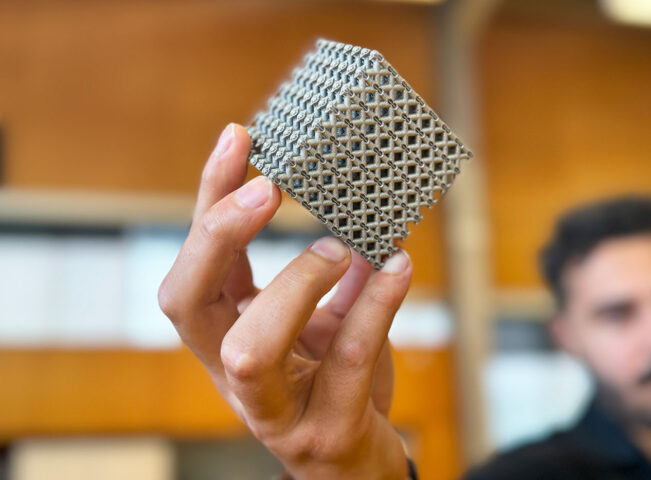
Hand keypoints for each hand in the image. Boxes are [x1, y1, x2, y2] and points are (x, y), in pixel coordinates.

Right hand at [158, 124, 412, 478]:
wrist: (354, 464)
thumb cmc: (332, 383)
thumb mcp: (319, 321)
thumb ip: (328, 272)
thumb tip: (359, 206)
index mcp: (225, 336)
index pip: (193, 263)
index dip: (208, 202)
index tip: (238, 137)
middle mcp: (231, 372)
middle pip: (186, 304)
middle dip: (220, 236)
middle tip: (269, 186)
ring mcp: (271, 410)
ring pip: (252, 349)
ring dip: (298, 282)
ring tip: (343, 248)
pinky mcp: (325, 431)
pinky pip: (348, 359)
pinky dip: (376, 304)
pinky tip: (400, 266)